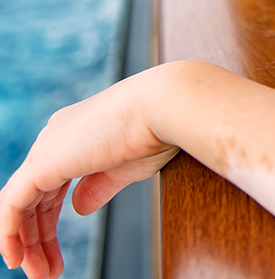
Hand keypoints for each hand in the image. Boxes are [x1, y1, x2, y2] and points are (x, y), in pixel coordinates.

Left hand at [0, 70, 177, 278]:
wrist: (163, 107)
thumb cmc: (155, 131)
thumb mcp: (124, 168)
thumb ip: (98, 188)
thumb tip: (78, 209)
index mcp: (76, 132)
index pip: (50, 184)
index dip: (49, 221)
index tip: (55, 254)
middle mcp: (56, 136)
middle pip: (34, 197)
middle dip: (37, 238)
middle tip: (46, 273)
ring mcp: (47, 147)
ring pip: (20, 203)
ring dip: (27, 243)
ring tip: (40, 275)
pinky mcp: (42, 162)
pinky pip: (12, 205)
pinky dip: (10, 234)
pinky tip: (19, 259)